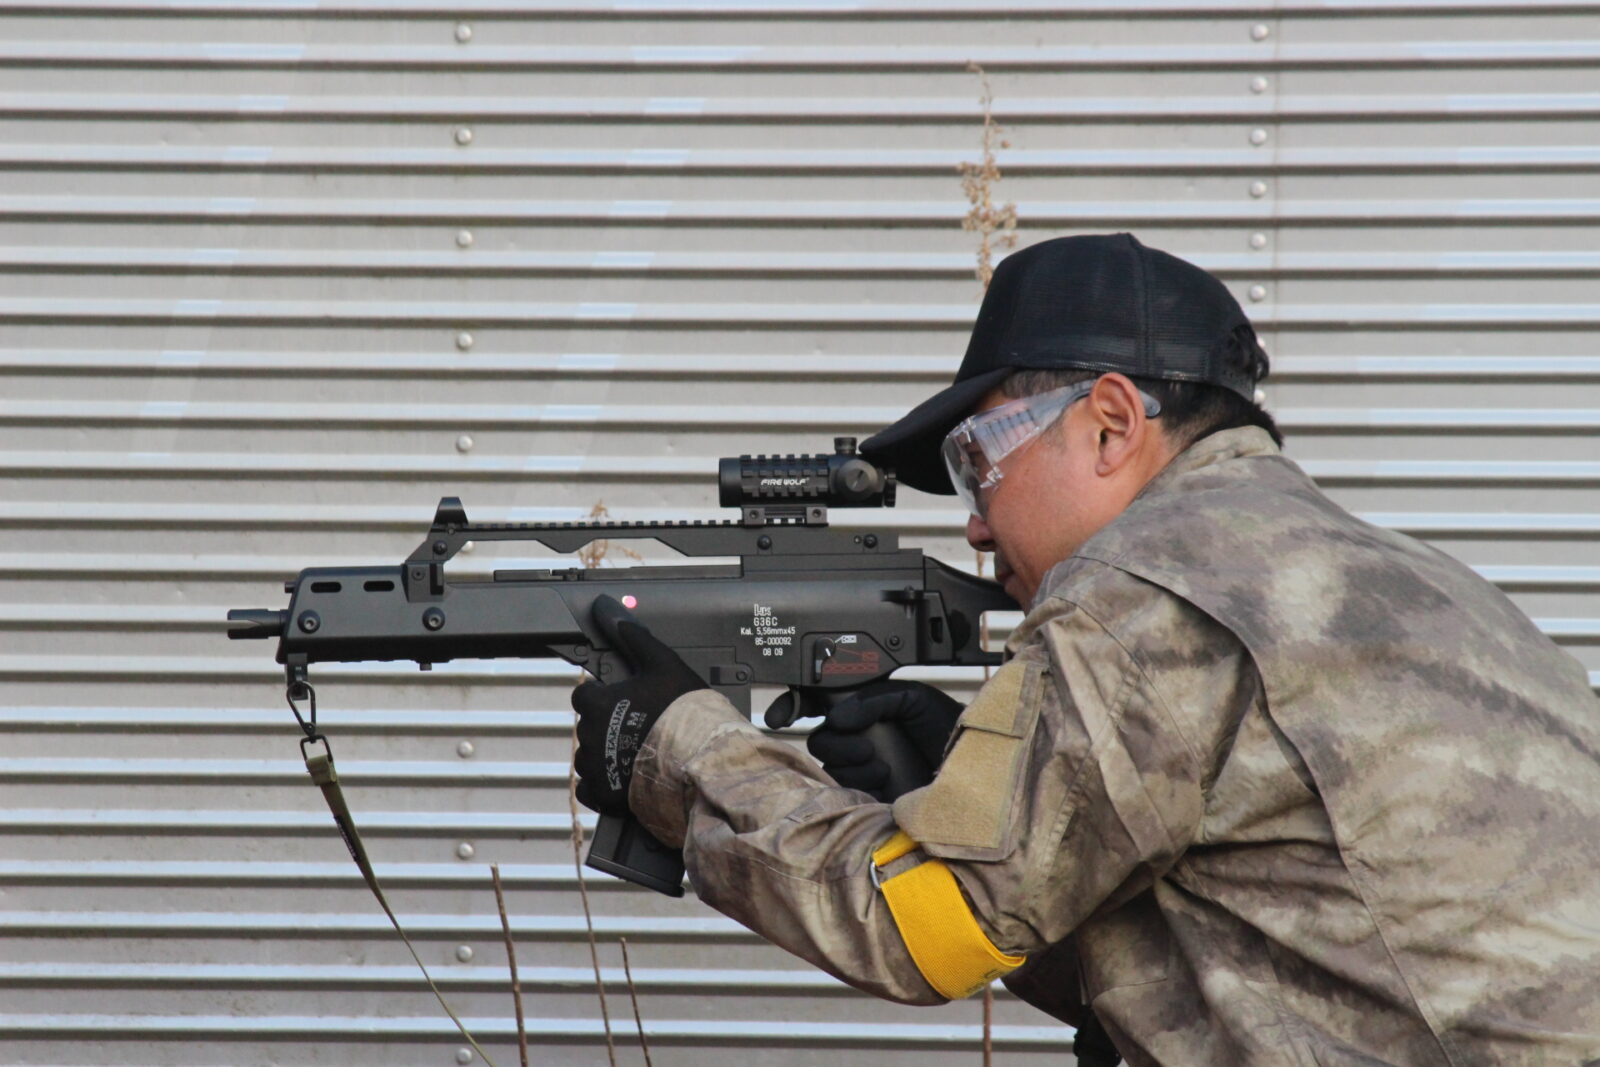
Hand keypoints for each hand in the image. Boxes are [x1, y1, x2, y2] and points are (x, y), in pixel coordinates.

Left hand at [571, 596, 707, 814]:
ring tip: (638, 754)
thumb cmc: (683, 711)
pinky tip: (627, 778)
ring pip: (589, 758)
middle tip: (640, 727)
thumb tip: (606, 607)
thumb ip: (631, 636)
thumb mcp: (661, 663)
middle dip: (607, 726)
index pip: (583, 695)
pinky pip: (590, 790)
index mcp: (597, 703)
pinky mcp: (604, 795)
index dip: (603, 696)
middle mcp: (589, 735)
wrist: (700, 760)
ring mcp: (596, 768)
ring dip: (605, 755)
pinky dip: (604, 785)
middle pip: (588, 726)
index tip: (625, 702)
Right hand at [806, 680, 962, 800]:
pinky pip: (842, 791)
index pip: (820, 704)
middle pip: (821, 739)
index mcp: (866, 709)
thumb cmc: (949, 726)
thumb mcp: (913, 697)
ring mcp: (864, 767)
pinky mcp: (869, 795)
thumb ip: (873, 699)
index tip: (782, 716)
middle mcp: (861, 737)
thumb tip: (838, 717)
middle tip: (866, 747)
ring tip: (883, 766)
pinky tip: (883, 780)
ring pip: (829, 765)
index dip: (794, 705)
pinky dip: (858, 784)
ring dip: (852, 765)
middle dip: (837, 743)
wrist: (974, 766)